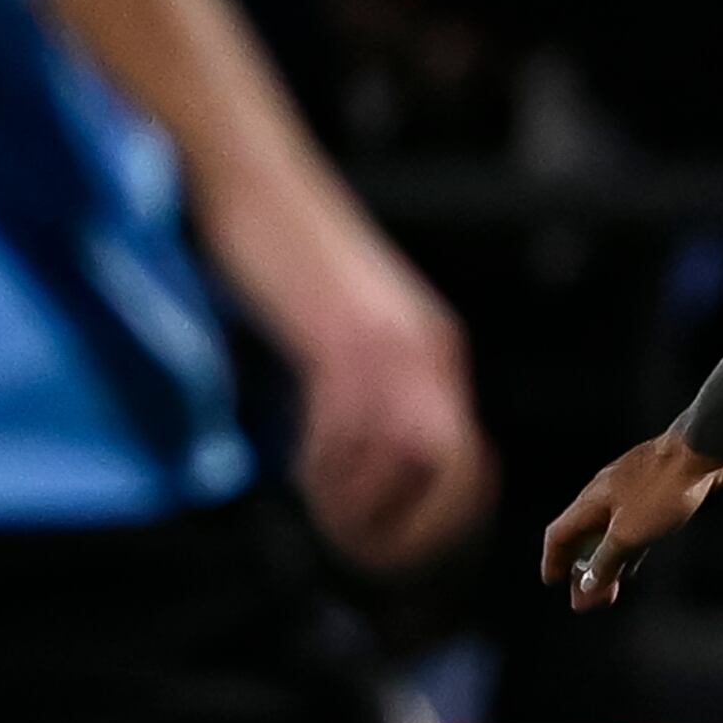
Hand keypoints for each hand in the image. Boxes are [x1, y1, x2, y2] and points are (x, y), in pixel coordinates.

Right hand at [261, 239, 491, 570]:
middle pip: (447, 469)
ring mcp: (385, 339)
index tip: (396, 543)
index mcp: (431, 350)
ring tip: (321, 510)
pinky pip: (348, 422)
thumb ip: (366, 385)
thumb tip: (364, 460)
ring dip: (358, 501)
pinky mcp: (338, 330)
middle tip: (358, 547)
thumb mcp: (345, 327)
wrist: (256, 174)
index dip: (441, 517)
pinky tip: (301, 468)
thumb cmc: (284, 254)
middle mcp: (423, 349)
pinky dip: (326, 463)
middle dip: (409, 525)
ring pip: (402, 455)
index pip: (466, 460)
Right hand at [541, 427, 722, 609]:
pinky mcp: (652, 493)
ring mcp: (629, 493)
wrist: (701, 451)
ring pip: (609, 534)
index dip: (553, 560)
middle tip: (587, 601)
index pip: (558, 534)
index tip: (553, 582)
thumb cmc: (663, 489)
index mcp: (590, 502)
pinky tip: (635, 562)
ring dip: (607, 563)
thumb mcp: (629, 534)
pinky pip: (631, 526)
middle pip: (583, 538)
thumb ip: (606, 560)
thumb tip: (586, 585)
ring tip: (609, 590)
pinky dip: (627, 548)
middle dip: (583, 571)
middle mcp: (604, 496)